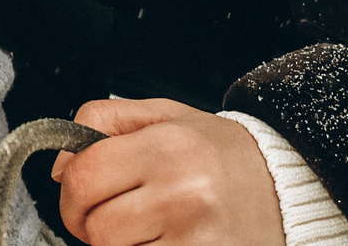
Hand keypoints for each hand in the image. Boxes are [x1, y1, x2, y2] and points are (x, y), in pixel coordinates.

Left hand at [50, 98, 281, 245]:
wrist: (287, 187)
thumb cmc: (221, 152)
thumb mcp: (164, 115)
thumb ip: (102, 123)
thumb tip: (60, 166)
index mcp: (167, 147)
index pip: (82, 176)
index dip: (70, 190)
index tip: (80, 193)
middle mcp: (182, 194)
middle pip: (95, 227)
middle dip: (92, 223)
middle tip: (115, 212)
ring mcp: (196, 239)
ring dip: (120, 245)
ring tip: (148, 225)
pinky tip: (164, 240)